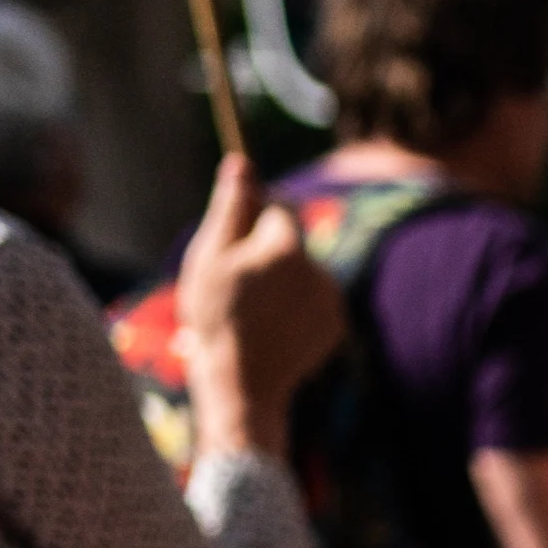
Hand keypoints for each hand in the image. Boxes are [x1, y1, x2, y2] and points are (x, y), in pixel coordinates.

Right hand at [178, 155, 342, 460]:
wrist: (242, 386)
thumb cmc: (218, 317)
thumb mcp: (212, 256)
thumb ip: (232, 208)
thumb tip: (242, 161)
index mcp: (288, 247)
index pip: (279, 206)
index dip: (255, 214)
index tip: (235, 231)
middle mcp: (320, 270)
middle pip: (291, 242)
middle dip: (265, 250)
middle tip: (234, 279)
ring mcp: (331, 301)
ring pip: (301, 273)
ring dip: (279, 280)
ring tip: (249, 309)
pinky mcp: (335, 327)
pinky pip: (311, 303)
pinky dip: (293, 308)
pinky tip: (269, 328)